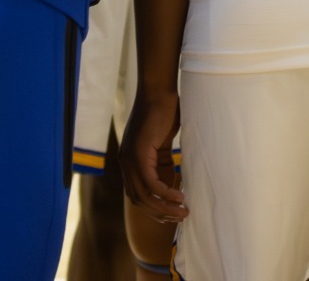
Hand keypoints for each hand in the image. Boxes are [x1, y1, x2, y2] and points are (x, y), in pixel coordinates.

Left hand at [119, 90, 186, 223]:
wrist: (158, 91)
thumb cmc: (164, 113)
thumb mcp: (161, 145)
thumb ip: (161, 163)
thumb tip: (170, 184)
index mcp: (129, 161)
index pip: (137, 195)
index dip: (153, 209)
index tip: (171, 215)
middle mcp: (125, 162)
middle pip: (138, 200)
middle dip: (160, 213)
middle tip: (179, 218)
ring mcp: (129, 159)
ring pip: (143, 196)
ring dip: (164, 208)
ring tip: (182, 212)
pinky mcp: (138, 154)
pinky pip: (150, 183)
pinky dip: (165, 194)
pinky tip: (179, 197)